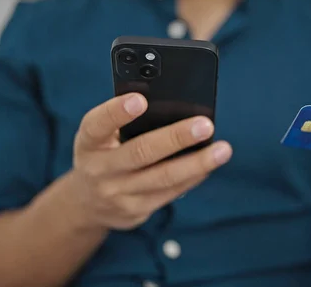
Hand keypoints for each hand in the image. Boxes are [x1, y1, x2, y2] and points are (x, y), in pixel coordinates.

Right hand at [68, 93, 232, 230]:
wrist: (87, 204)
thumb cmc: (104, 154)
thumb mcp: (101, 137)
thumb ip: (126, 122)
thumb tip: (175, 107)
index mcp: (88, 143)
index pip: (97, 125)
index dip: (117, 112)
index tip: (140, 99)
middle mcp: (100, 170)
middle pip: (141, 153)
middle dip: (176, 138)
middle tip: (206, 125)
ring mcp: (118, 194)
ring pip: (163, 178)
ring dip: (197, 163)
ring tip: (223, 150)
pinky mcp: (136, 211)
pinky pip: (170, 193)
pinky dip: (193, 177)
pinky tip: (209, 165)